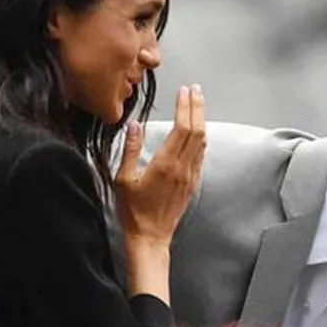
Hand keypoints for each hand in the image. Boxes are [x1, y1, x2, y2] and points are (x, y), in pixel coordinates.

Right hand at [115, 84, 206, 248]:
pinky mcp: (192, 183)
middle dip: (197, 107)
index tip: (185, 91)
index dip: (185, 107)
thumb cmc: (133, 211)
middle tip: (196, 90)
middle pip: (197, 131)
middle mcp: (183, 168)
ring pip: (202, 142)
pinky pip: (200, 155)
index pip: (182, 128)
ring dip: (201, 120)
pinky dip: (201, 138)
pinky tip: (198, 132)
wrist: (151, 236)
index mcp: (166, 164)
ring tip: (198, 103)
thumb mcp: (123, 179)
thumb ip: (131, 150)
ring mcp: (190, 176)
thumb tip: (134, 126)